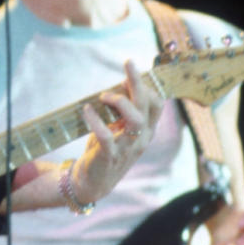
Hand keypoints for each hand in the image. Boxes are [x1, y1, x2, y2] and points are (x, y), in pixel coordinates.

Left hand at [73, 59, 164, 201]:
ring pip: (135, 119)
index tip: (130, 74)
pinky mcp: (109, 156)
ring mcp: (127, 148)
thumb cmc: (105, 149)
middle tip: (128, 62)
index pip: (157, 103)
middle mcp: (142, 138)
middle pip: (148, 105)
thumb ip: (122, 110)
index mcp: (146, 130)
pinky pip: (106, 135)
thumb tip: (123, 83)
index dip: (145, 85)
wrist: (93, 182)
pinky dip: (96, 119)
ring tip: (103, 95)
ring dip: (120, 101)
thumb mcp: (118, 128)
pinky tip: (86, 110)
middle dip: (138, 81)